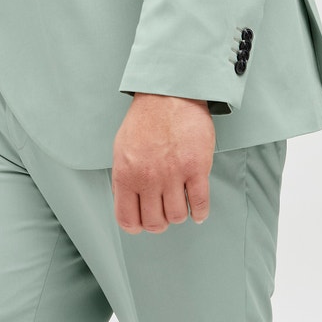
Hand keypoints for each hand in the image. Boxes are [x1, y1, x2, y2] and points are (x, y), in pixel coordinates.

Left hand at [112, 94, 215, 232]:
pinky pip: (200, 204)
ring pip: (177, 216)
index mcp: (126, 175)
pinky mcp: (196, 168)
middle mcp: (148, 178)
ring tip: (180, 205)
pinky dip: (200, 213)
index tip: (144, 222)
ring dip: (179, 215)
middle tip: (164, 214)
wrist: (169, 95)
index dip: (137, 226)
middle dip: (160, 222)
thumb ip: (124, 178)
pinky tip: (198, 211)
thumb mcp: (122, 149)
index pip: (127, 219)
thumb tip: (127, 202)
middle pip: (155, 222)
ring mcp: (173, 174)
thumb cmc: (146, 119)